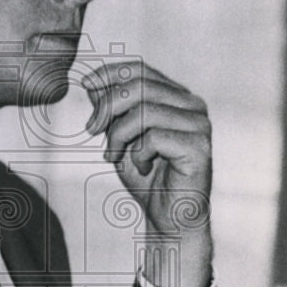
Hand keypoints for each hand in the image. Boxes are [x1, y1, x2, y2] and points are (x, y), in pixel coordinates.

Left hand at [82, 59, 213, 286]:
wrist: (167, 216)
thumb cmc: (147, 178)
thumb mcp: (120, 137)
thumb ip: (111, 110)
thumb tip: (93, 83)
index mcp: (175, 97)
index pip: (140, 69)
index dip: (109, 72)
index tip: (86, 84)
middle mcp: (191, 104)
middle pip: (139, 86)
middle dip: (107, 107)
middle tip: (92, 130)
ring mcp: (199, 123)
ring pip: (144, 110)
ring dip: (119, 135)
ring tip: (115, 156)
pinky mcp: (200, 145)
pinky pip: (155, 137)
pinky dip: (138, 154)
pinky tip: (143, 167)